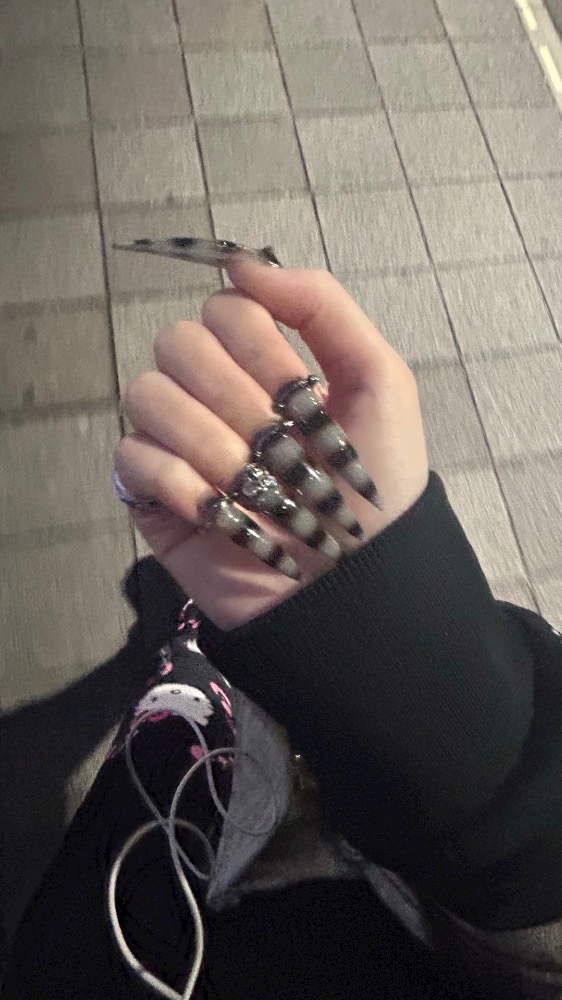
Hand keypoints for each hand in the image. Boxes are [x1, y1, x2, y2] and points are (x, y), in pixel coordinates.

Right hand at [115, 264, 428, 630]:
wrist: (355, 586)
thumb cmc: (374, 486)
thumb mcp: (381, 383)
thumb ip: (323, 305)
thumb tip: (242, 261)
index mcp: (264, 363)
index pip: (225, 308)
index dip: (259, 346)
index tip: (299, 394)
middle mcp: (214, 392)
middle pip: (178, 343)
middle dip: (235, 398)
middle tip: (278, 446)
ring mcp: (179, 441)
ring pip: (147, 394)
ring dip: (209, 442)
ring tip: (252, 485)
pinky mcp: (153, 494)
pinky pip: (132, 458)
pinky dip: (178, 484)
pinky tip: (218, 511)